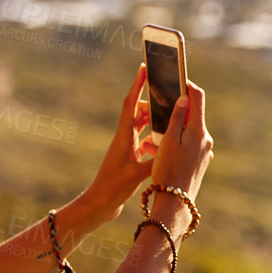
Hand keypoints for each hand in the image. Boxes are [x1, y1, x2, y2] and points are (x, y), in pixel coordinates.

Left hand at [85, 64, 156, 215]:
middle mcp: (124, 138)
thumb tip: (172, 147)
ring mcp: (126, 148)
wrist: (100, 204)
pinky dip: (153, 139)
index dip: (137, 85)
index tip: (144, 68)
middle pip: (138, 112)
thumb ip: (155, 159)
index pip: (131, 104)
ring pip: (141, 127)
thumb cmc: (114, 188)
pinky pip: (143, 141)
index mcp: (124, 136)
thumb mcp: (138, 173)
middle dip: (152, 104)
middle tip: (166, 100)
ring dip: (153, 123)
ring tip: (167, 124)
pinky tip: (162, 145)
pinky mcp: (129, 158)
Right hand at [150, 80, 213, 213]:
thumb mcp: (168, 140)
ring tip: (154, 137)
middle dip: (176, 111)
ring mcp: (205, 153)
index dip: (187, 86)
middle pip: (192, 116)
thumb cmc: (168, 170)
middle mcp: (206, 140)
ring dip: (173, 130)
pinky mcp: (201, 163)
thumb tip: (184, 98)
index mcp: (199, 131)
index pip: (197, 98)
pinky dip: (175, 144)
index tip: (176, 80)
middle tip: (159, 108)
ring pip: (188, 133)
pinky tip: (160, 151)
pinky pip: (188, 147)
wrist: (175, 203)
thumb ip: (177, 117)